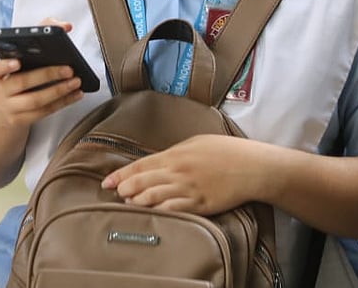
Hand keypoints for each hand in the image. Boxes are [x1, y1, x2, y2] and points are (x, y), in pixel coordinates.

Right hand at [0, 20, 84, 129]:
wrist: (0, 109)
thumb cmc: (13, 74)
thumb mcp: (18, 55)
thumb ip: (39, 31)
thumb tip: (64, 25)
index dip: (2, 66)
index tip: (17, 62)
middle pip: (20, 82)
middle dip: (46, 75)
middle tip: (68, 68)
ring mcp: (10, 107)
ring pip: (34, 100)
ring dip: (59, 91)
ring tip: (75, 81)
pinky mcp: (22, 120)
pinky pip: (44, 112)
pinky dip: (63, 102)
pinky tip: (75, 94)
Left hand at [101, 135, 277, 214]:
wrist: (250, 166)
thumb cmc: (224, 151)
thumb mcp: (194, 143)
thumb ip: (173, 153)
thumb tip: (156, 162)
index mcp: (174, 155)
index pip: (140, 165)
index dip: (121, 175)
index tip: (107, 182)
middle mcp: (178, 172)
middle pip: (143, 183)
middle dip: (126, 189)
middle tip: (116, 194)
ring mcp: (189, 190)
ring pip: (155, 198)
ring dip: (139, 202)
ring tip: (130, 204)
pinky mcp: (201, 204)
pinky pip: (175, 210)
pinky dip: (160, 212)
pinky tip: (152, 214)